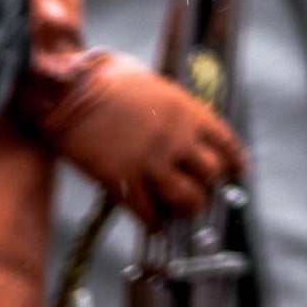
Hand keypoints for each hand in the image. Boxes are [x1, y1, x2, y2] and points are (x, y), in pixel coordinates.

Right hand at [23, 48, 242, 224]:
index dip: (234, 163)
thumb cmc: (110, 81)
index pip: (226, 144)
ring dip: (186, 208)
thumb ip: (175, 112)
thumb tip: (184, 129)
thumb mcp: (157, 88)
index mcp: (189, 112)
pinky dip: (153, 222)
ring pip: (186, 199)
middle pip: (211, 175)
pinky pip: (147, 212)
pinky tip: (153, 224)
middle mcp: (177, 139)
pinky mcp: (122, 180)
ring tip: (179, 212)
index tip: (236, 173)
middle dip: (210, 187)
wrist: (71, 91)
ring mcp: (151, 161)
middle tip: (202, 194)